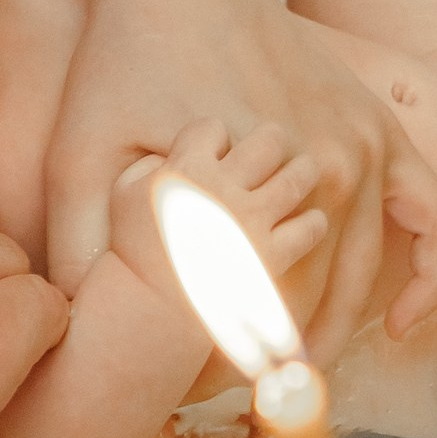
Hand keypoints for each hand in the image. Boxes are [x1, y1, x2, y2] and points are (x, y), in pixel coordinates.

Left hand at [45, 0, 436, 356]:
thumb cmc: (122, 62)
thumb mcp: (81, 160)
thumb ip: (85, 248)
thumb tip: (85, 334)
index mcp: (253, 192)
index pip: (245, 317)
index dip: (213, 366)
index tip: (181, 391)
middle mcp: (324, 173)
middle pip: (309, 303)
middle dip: (270, 356)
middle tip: (229, 389)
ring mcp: (362, 147)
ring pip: (363, 275)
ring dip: (335, 330)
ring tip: (297, 370)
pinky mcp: (379, 126)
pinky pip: (434, 210)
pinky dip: (431, 269)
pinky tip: (402, 319)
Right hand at [109, 119, 327, 327]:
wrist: (149, 309)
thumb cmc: (133, 250)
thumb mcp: (124, 194)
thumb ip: (152, 162)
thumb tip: (180, 151)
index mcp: (186, 169)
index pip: (214, 127)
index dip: (214, 138)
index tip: (214, 154)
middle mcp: (222, 188)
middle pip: (267, 141)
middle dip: (270, 142)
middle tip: (271, 150)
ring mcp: (249, 221)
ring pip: (297, 177)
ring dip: (302, 173)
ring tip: (302, 174)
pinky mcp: (269, 255)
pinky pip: (309, 228)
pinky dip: (312, 223)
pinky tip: (307, 223)